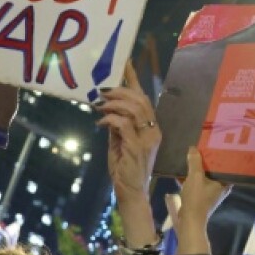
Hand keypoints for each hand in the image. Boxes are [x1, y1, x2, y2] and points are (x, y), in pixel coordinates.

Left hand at [96, 62, 160, 202]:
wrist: (130, 193)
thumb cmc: (125, 169)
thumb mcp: (120, 142)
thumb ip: (117, 126)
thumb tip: (106, 108)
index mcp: (151, 127)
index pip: (144, 97)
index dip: (134, 79)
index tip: (126, 62)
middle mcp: (154, 130)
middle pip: (140, 100)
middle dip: (120, 91)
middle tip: (102, 92)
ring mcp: (147, 139)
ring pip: (134, 109)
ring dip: (114, 104)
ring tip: (100, 107)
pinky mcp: (137, 148)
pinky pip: (124, 125)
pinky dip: (110, 120)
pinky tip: (101, 123)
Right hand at [172, 147, 230, 230]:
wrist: (189, 220)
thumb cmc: (196, 198)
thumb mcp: (195, 177)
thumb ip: (194, 162)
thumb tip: (193, 148)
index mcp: (224, 184)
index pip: (227, 167)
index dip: (222, 158)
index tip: (217, 148)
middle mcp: (220, 189)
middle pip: (214, 172)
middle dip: (207, 163)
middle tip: (202, 150)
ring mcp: (211, 195)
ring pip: (205, 178)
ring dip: (198, 171)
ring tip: (192, 158)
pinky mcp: (201, 199)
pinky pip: (198, 184)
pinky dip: (192, 179)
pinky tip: (182, 172)